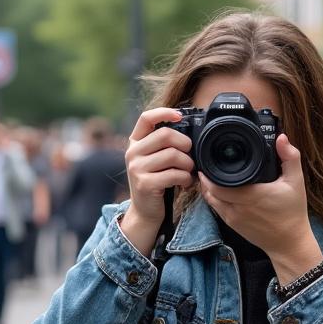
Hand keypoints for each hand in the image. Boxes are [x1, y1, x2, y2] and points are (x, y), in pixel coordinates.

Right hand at [119, 108, 194, 255]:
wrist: (145, 211)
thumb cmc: (156, 181)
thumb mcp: (154, 158)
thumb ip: (164, 143)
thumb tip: (187, 127)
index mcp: (135, 142)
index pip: (146, 118)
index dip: (164, 112)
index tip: (180, 116)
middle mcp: (132, 153)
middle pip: (166, 135)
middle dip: (185, 144)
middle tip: (189, 156)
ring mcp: (136, 168)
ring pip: (173, 155)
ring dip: (187, 164)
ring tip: (188, 171)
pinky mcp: (145, 184)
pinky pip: (175, 174)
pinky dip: (186, 178)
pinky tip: (185, 183)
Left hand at [197, 134, 320, 282]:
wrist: (290, 243)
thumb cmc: (293, 213)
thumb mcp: (296, 182)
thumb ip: (290, 158)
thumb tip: (282, 138)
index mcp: (250, 195)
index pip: (217, 183)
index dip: (209, 171)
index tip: (207, 158)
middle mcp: (237, 207)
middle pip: (210, 191)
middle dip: (205, 177)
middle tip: (206, 163)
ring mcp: (233, 218)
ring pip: (210, 201)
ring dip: (207, 188)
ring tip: (208, 174)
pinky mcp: (232, 225)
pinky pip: (216, 209)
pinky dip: (213, 198)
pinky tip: (216, 190)